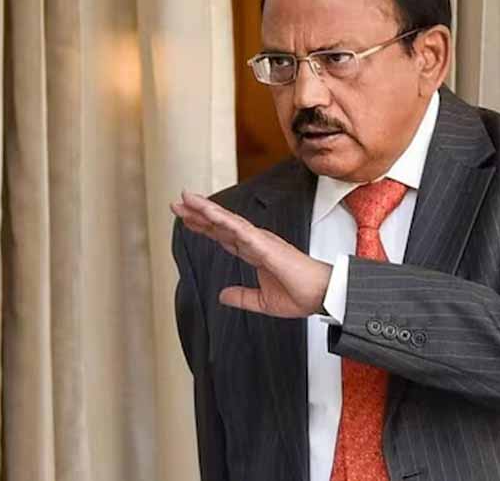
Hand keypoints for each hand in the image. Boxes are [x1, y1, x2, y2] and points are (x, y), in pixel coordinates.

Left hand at [170, 191, 331, 317]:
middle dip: (199, 214)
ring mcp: (261, 241)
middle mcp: (257, 242)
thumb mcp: (263, 302)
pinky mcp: (265, 244)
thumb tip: (222, 296)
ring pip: (228, 221)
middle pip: (222, 225)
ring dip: (206, 210)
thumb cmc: (301, 296)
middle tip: (177, 204)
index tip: (187, 220)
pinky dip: (222, 219)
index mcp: (256, 254)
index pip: (225, 237)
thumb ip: (242, 297)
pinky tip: (207, 212)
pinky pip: (239, 229)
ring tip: (186, 199)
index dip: (205, 227)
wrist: (322, 296)